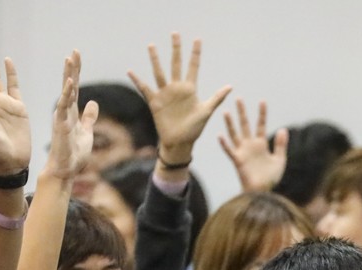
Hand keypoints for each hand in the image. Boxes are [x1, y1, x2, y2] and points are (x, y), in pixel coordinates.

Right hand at [43, 50, 98, 180]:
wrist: (65, 171)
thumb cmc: (74, 154)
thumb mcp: (87, 132)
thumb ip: (89, 117)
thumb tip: (94, 103)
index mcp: (72, 112)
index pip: (75, 88)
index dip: (76, 72)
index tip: (77, 56)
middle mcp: (65, 111)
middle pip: (69, 85)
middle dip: (72, 68)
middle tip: (75, 51)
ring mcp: (62, 117)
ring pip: (66, 92)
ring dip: (68, 76)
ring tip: (69, 59)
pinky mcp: (60, 124)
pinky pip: (64, 106)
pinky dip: (67, 94)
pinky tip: (70, 82)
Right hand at [128, 34, 230, 164]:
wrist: (180, 142)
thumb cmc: (195, 129)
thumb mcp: (206, 111)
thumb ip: (216, 98)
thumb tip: (230, 86)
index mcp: (190, 89)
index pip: (193, 67)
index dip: (195, 54)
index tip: (197, 39)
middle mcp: (177, 88)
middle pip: (176, 64)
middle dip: (176, 49)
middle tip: (175, 34)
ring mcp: (165, 94)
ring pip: (160, 72)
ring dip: (156, 59)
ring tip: (152, 46)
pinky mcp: (155, 102)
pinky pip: (145, 89)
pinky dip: (137, 80)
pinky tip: (131, 71)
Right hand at [219, 99, 286, 192]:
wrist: (263, 191)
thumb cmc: (271, 178)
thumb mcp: (280, 160)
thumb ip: (281, 145)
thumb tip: (283, 129)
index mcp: (261, 144)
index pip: (261, 125)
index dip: (262, 114)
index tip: (262, 101)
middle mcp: (250, 145)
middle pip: (245, 125)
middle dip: (242, 112)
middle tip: (239, 98)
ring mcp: (243, 152)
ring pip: (235, 134)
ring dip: (231, 124)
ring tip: (226, 112)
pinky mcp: (238, 161)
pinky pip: (230, 151)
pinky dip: (224, 144)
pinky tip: (220, 135)